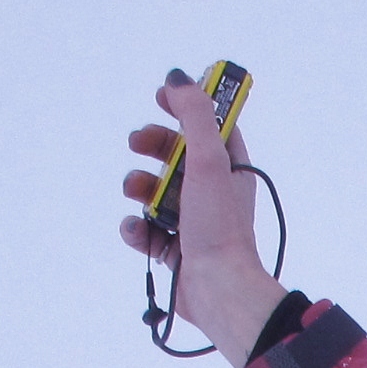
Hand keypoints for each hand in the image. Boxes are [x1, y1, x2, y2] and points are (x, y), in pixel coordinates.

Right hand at [120, 71, 286, 367]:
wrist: (219, 290)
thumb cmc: (219, 224)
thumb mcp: (209, 160)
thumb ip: (194, 115)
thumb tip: (178, 77)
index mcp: (231, 169)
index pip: (210, 126)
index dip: (186, 107)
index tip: (162, 96)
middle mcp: (214, 193)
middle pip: (175, 155)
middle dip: (152, 146)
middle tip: (136, 143)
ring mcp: (193, 223)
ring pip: (156, 192)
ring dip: (138, 187)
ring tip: (135, 193)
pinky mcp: (175, 251)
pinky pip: (147, 230)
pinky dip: (138, 229)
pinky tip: (139, 231)